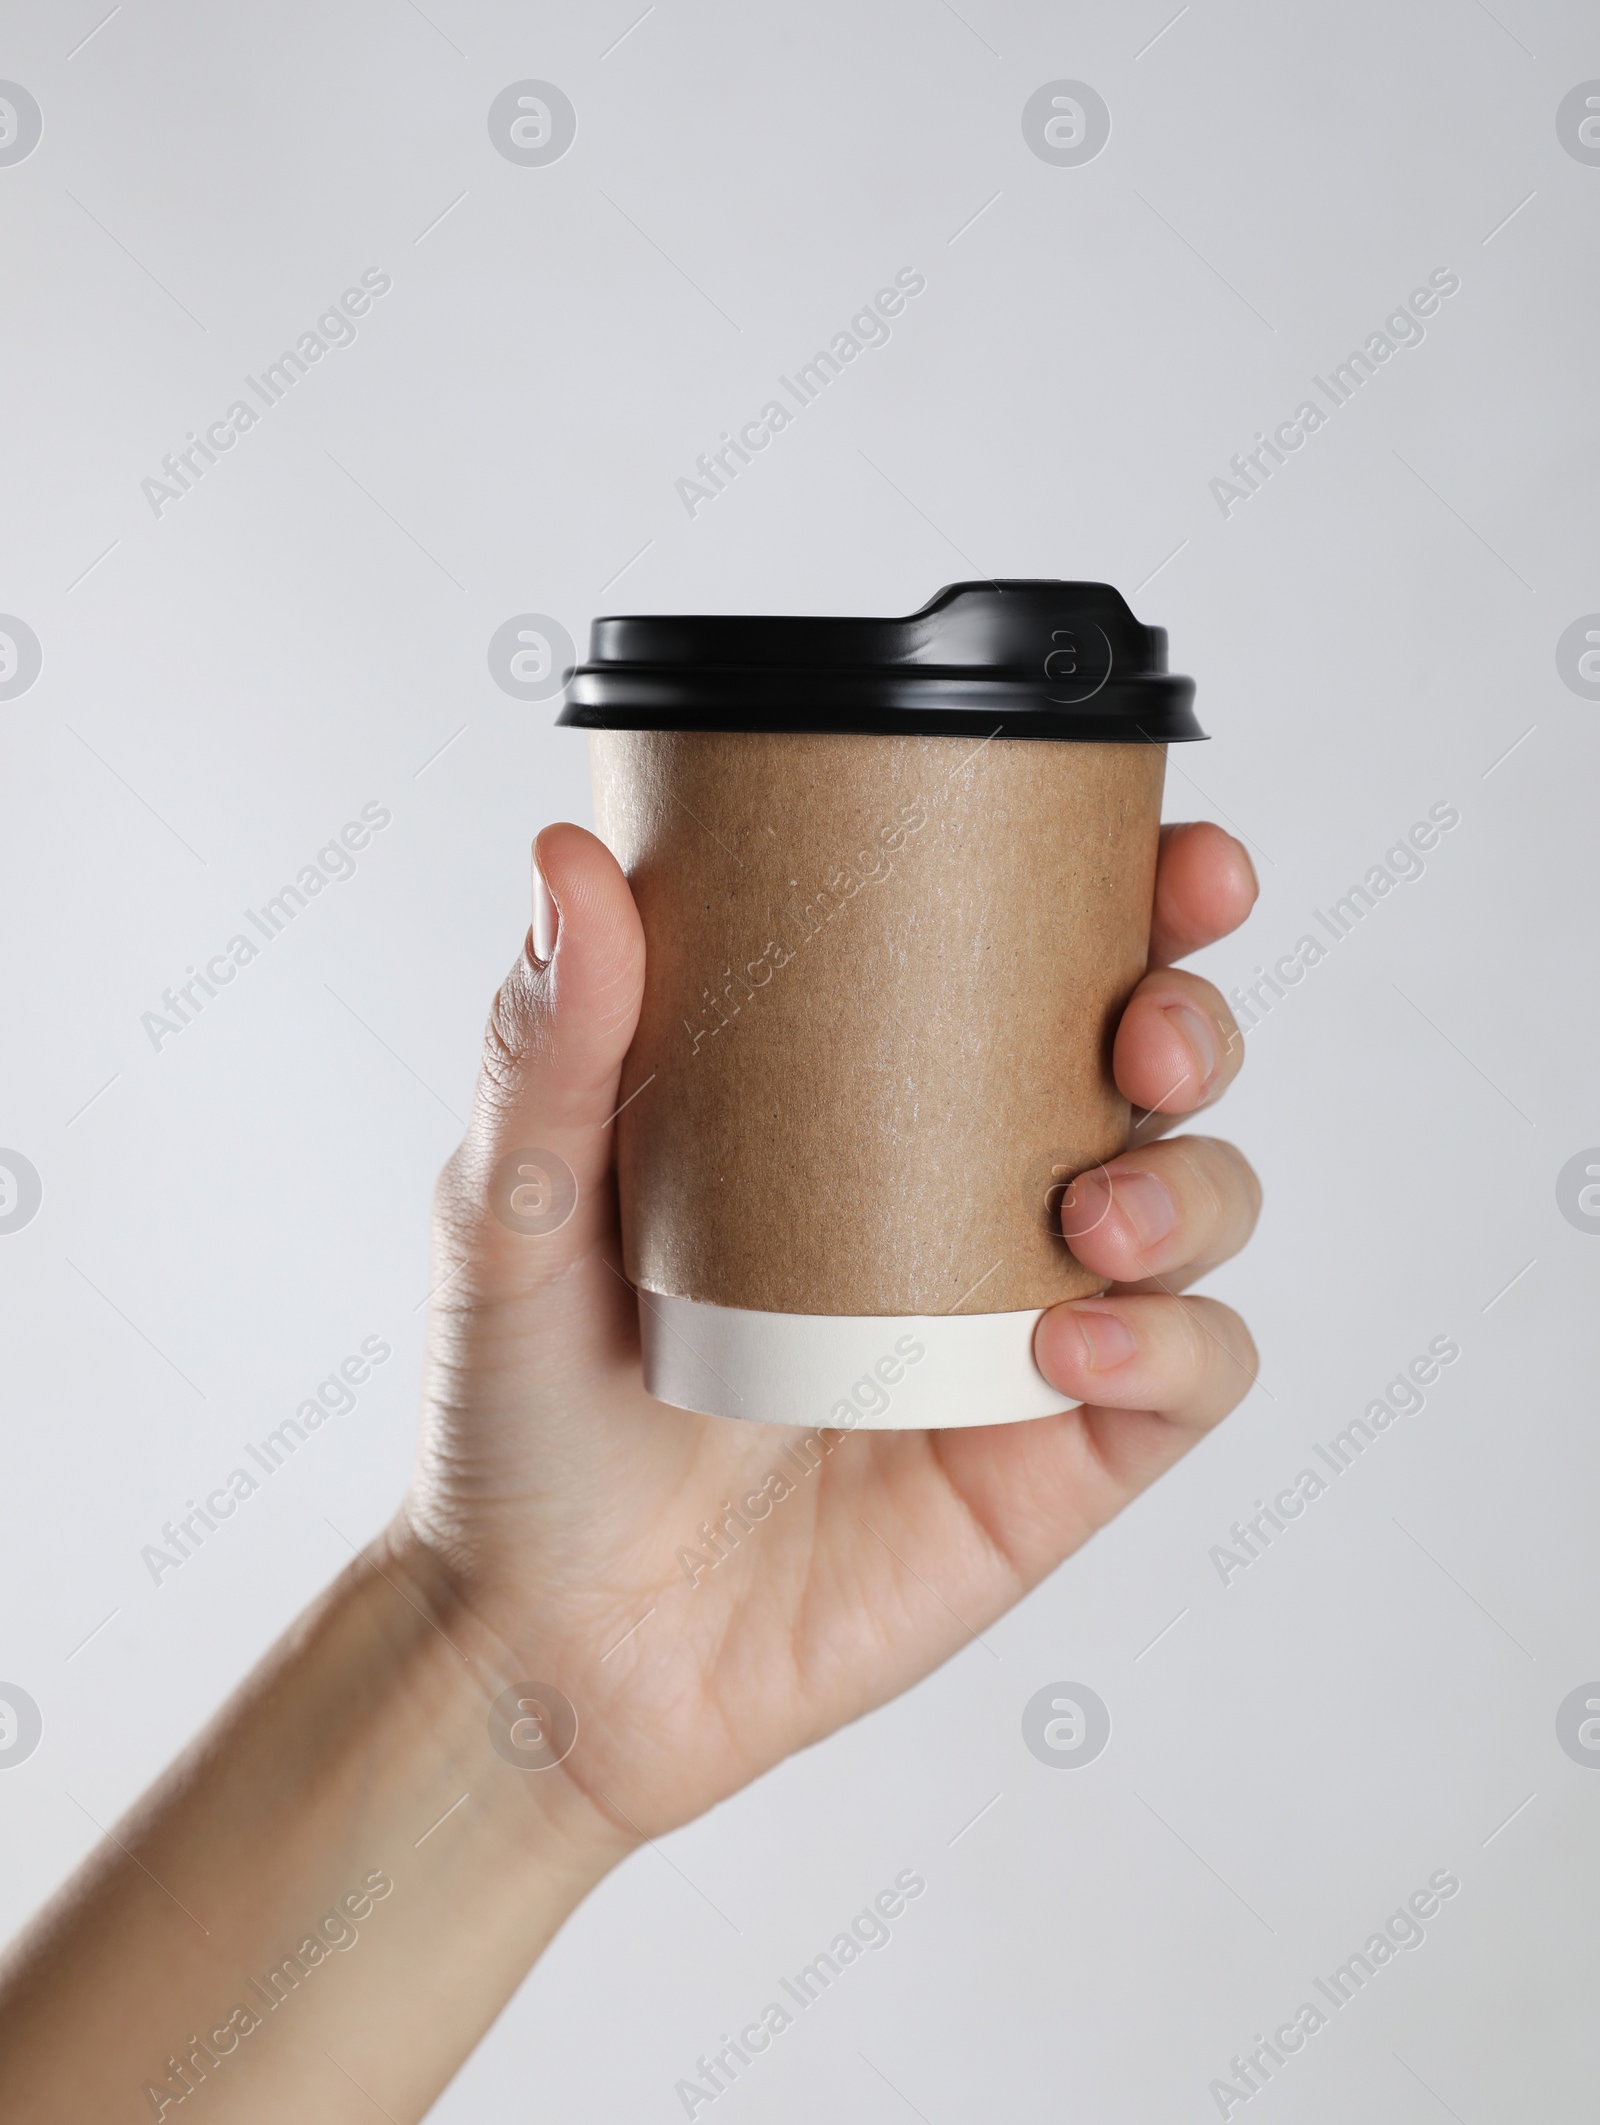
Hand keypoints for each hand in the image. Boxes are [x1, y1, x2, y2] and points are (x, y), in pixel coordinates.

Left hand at [393, 818, 1260, 1850]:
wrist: (543, 1643)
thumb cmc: (524, 1409)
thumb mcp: (518, 1205)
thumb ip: (549, 1044)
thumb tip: (568, 858)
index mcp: (864, 1096)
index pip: (1031, 956)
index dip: (1134, 890)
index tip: (1171, 852)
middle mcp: (969, 1193)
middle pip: (1154, 1063)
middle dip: (1191, 1014)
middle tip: (1141, 1032)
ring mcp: (1020, 1325)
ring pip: (1200, 1205)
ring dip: (1191, 1183)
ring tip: (1087, 1215)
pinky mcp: (1054, 1457)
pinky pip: (1187, 1376)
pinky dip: (1170, 1345)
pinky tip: (1065, 1348)